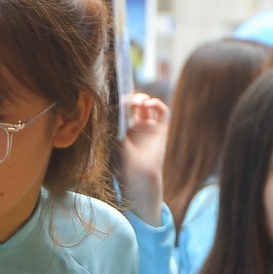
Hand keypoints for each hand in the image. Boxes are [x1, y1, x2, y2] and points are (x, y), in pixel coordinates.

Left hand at [117, 93, 168, 224]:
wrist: (139, 175)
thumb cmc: (124, 161)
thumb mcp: (115, 138)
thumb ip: (115, 121)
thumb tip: (110, 103)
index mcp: (125, 129)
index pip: (124, 108)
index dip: (122, 101)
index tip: (117, 99)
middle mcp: (138, 126)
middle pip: (136, 104)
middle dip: (132, 98)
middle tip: (128, 101)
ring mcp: (150, 127)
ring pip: (149, 105)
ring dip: (143, 98)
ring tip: (138, 102)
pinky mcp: (162, 129)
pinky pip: (162, 112)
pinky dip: (156, 103)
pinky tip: (148, 103)